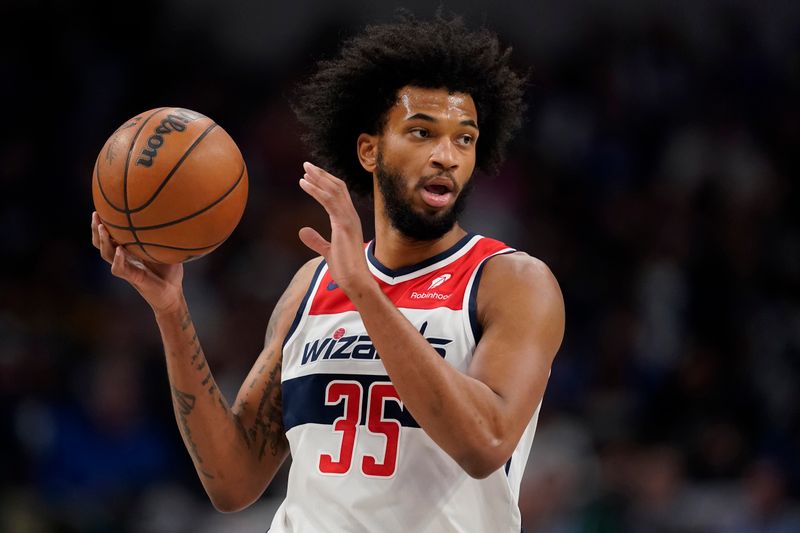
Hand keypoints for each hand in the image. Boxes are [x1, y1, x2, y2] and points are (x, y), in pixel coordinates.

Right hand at [91, 211, 184, 314]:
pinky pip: (119, 269)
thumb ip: (164, 236)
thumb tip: (171, 214)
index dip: (103, 223)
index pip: (110, 236)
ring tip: (102, 228)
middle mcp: (123, 258)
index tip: (101, 208)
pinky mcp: (133, 278)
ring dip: (103, 241)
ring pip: (106, 254)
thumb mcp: (166, 249)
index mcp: (128, 251)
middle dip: (95, 229)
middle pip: (101, 243)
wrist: (173, 293)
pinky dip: (119, 259)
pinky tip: (120, 250)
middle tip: (96, 214)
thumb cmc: (170, 270)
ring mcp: (126, 268)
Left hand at [298, 162, 372, 293]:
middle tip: (307, 166)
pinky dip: (316, 190)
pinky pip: (329, 201)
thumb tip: (302, 231)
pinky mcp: (343, 224)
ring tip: (304, 170)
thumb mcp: (327, 251)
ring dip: (318, 178)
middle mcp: (351, 216)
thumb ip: (316, 240)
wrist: (355, 280)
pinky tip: (304, 184)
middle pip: (338, 187)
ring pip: (334, 190)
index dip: (326, 183)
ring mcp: (349, 219)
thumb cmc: (345, 269)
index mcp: (348, 221)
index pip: (339, 195)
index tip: (312, 176)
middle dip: (322, 175)